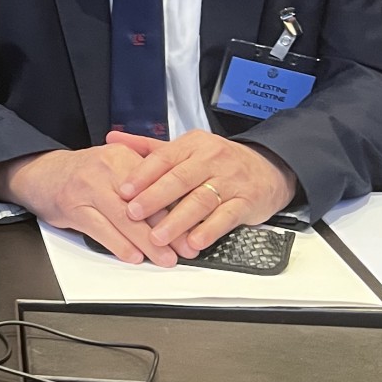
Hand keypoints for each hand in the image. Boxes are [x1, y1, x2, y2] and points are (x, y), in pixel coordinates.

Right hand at [0, 145, 185, 265]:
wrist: (42, 173)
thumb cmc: (84, 174)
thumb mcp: (114, 165)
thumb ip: (143, 180)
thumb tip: (177, 208)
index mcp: (123, 156)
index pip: (157, 186)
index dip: (178, 211)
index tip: (193, 230)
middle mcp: (107, 169)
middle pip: (144, 204)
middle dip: (168, 231)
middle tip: (185, 250)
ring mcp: (89, 188)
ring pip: (125, 220)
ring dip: (147, 244)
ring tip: (164, 258)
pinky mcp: (73, 207)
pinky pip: (101, 229)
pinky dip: (119, 245)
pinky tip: (132, 256)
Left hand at [108, 131, 297, 252]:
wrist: (268, 168)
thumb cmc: (219, 161)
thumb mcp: (186, 148)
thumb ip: (149, 148)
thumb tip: (113, 140)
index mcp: (193, 145)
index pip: (164, 157)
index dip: (142, 175)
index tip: (123, 191)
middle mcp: (211, 159)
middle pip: (179, 179)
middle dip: (154, 198)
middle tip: (133, 214)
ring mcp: (230, 180)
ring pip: (201, 200)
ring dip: (177, 220)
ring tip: (158, 236)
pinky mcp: (246, 201)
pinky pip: (227, 216)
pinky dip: (210, 230)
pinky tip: (194, 242)